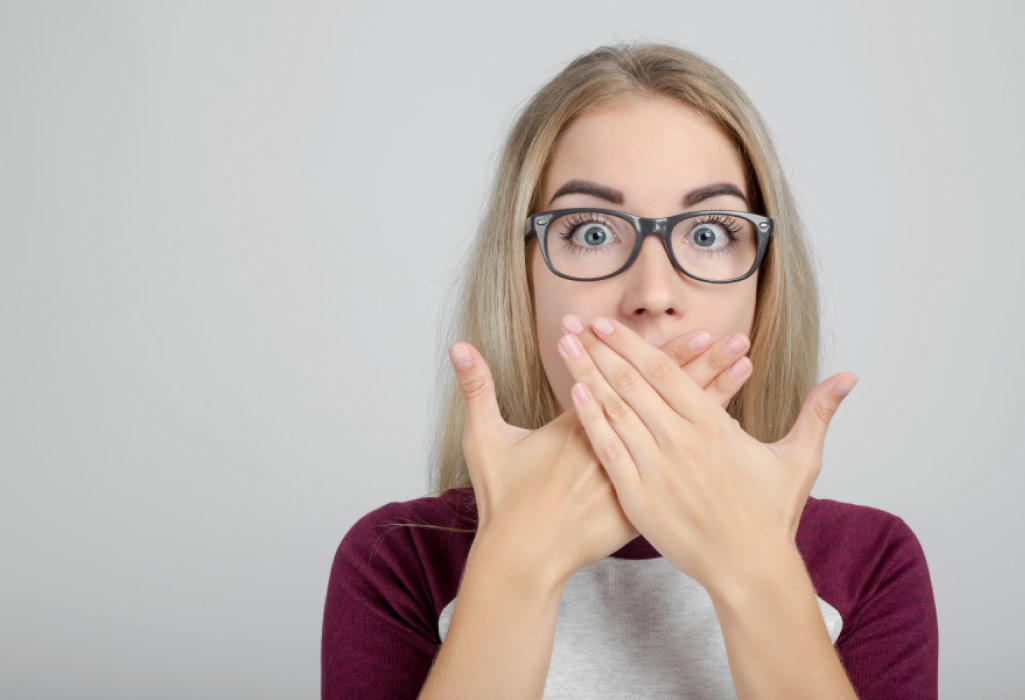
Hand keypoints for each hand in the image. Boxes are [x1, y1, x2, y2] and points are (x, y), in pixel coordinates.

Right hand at [447, 327, 755, 583]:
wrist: (521, 556)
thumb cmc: (503, 499)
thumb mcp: (483, 439)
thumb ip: (476, 388)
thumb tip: (458, 346)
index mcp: (583, 426)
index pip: (633, 383)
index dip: (665, 358)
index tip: (696, 333)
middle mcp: (615, 447)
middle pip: (666, 402)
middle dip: (703, 368)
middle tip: (736, 341)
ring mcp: (630, 477)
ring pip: (678, 432)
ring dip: (713, 400)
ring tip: (743, 372)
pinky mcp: (637, 503)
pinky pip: (678, 470)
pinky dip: (702, 449)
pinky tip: (729, 432)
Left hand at [556, 314, 857, 594]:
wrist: (750, 569)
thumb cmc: (772, 516)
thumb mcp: (799, 460)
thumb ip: (818, 412)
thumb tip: (848, 377)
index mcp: (714, 427)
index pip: (665, 372)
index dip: (633, 344)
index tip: (609, 324)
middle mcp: (681, 441)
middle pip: (632, 383)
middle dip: (601, 349)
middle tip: (575, 323)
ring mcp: (657, 468)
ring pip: (615, 410)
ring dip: (588, 375)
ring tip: (566, 348)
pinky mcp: (640, 496)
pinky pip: (609, 451)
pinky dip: (591, 421)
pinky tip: (574, 396)